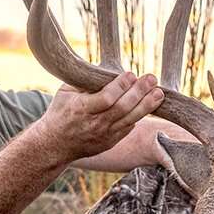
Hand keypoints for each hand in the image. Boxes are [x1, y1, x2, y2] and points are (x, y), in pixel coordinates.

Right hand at [32, 72, 164, 164]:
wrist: (54, 145)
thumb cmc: (60, 113)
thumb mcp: (65, 93)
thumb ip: (84, 81)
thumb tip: (105, 68)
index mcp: (81, 109)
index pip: (106, 98)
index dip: (120, 86)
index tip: (130, 74)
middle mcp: (94, 124)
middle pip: (122, 108)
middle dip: (139, 92)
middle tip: (151, 78)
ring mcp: (104, 136)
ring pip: (130, 120)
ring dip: (147, 105)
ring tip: (159, 93)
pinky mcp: (110, 143)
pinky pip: (129, 128)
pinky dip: (139, 116)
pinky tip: (149, 104)